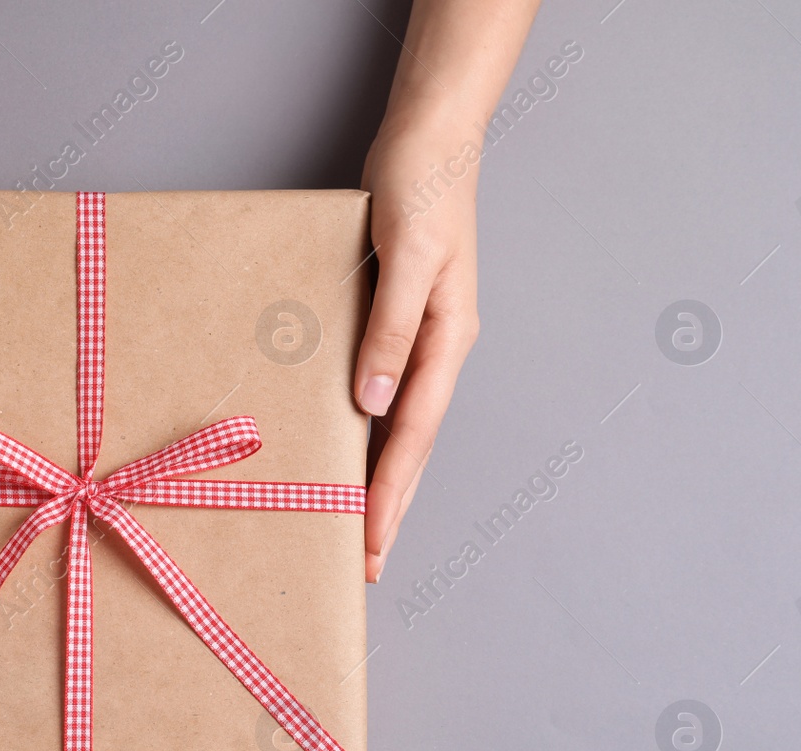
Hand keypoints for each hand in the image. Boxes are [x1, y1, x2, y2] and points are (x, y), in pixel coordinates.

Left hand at [356, 114, 480, 583]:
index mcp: (448, 339)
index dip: (390, 492)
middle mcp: (440, 348)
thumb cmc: (422, 186)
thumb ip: (393, 329)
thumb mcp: (408, 257)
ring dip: (382, 479)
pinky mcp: (398, 322)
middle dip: (390, 507)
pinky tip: (352, 453)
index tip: (368, 541)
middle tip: (366, 564)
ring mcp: (422, 338)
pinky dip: (371, 433)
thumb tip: (375, 402)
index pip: (414, 435)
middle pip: (413, 447)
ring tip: (360, 529)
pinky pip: (384, 395)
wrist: (430, 137)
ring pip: (401, 428)